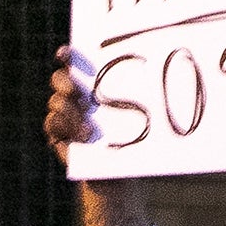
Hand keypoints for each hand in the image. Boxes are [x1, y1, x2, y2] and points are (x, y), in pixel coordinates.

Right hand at [47, 45, 153, 225]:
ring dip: (69, 113)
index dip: (67, 55)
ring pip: (55, 103)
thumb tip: (174, 72)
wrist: (121, 173)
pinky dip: (64, 129)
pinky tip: (79, 139)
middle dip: (64, 82)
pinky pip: (52, 125)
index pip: (74, 63)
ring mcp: (63, 116)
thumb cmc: (133, 139)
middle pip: (59, 79)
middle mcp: (74, 97)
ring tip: (88, 131)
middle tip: (76, 91)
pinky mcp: (57, 136)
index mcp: (92, 86)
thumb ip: (144, 97)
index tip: (66, 53)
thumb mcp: (140, 117)